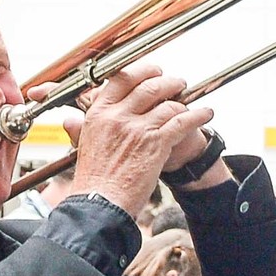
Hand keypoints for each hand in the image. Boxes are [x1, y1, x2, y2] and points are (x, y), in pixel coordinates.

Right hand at [72, 65, 213, 219]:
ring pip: (167, 103)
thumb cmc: (93, 182)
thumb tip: (69, 121)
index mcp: (98, 114)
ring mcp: (138, 129)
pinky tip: (205, 114)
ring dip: (182, 100)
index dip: (141, 71)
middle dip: (166, 81)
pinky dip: (197, 115)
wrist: (101, 204)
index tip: (152, 71)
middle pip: (148, 86)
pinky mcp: (157, 143)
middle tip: (175, 82)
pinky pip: (182, 121)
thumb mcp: (81, 148)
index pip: (121, 79)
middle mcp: (118, 116)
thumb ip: (79, 130)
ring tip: (189, 101)